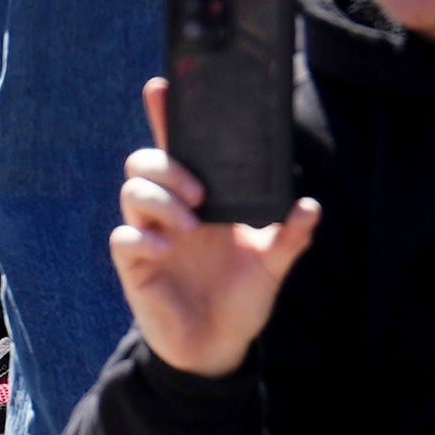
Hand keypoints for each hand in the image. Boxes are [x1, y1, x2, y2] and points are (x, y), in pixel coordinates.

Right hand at [113, 105, 322, 377]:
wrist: (218, 347)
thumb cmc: (241, 298)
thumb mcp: (272, 266)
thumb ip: (289, 236)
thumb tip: (309, 206)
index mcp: (199, 200)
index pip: (178, 149)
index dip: (165, 117)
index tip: (161, 87)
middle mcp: (170, 211)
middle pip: (144, 163)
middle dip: (166, 165)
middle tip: (198, 190)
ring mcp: (149, 236)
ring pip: (131, 193)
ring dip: (159, 200)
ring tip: (189, 225)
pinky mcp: (136, 266)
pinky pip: (124, 239)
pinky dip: (143, 239)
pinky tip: (166, 251)